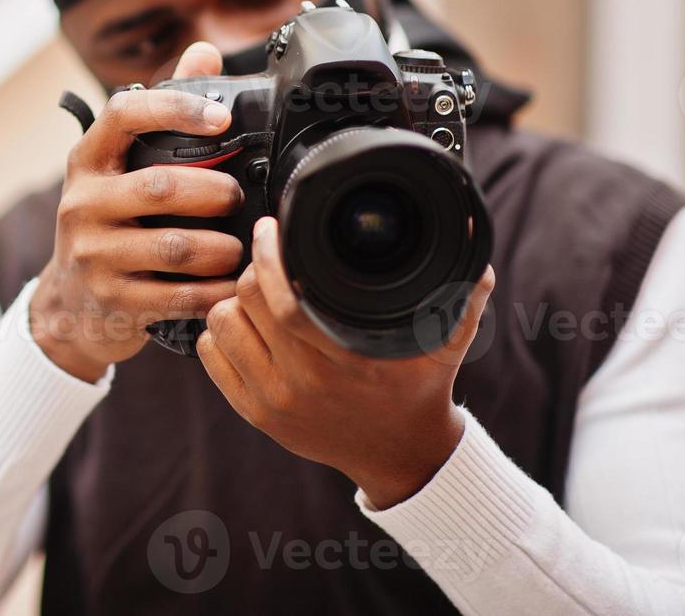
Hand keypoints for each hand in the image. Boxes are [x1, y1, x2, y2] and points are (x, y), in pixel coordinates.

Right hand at [31, 42, 244, 382]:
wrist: (68, 305)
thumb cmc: (108, 223)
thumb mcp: (121, 168)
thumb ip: (163, 112)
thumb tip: (203, 52)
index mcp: (88, 161)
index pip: (124, 114)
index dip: (176, 109)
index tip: (222, 117)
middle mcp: (83, 204)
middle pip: (160, 186)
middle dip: (213, 192)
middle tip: (237, 197)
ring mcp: (94, 255)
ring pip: (173, 247)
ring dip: (220, 247)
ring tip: (239, 246)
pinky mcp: (113, 301)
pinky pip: (177, 297)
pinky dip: (213, 291)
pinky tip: (230, 284)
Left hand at [197, 216, 494, 508]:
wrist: (402, 456)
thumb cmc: (421, 389)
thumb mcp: (448, 341)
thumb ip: (461, 293)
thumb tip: (472, 244)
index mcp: (345, 358)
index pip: (284, 297)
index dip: (269, 254)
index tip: (272, 228)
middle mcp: (304, 380)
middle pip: (246, 299)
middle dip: (254, 268)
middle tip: (268, 259)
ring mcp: (273, 400)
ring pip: (221, 321)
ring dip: (234, 301)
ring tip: (258, 296)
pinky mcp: (253, 413)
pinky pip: (211, 354)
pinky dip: (222, 333)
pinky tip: (246, 328)